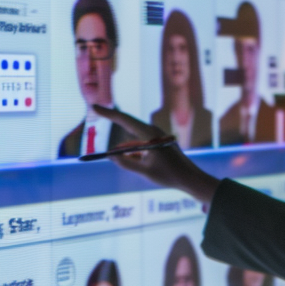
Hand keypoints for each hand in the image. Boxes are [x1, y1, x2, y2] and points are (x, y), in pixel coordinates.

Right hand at [93, 105, 218, 205]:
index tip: (94, 107)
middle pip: (128, 125)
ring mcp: (157, 136)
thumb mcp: (143, 171)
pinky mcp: (159, 142)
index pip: (124, 120)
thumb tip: (110, 155)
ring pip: (135, 139)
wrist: (190, 178)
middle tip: (97, 113)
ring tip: (138, 161)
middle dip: (113, 121)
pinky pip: (142, 145)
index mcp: (149, 134)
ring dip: (128, 148)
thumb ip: (125, 162)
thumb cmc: (168, 176)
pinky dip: (136, 153)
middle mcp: (153, 131)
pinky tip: (147, 166)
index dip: (108, 113)